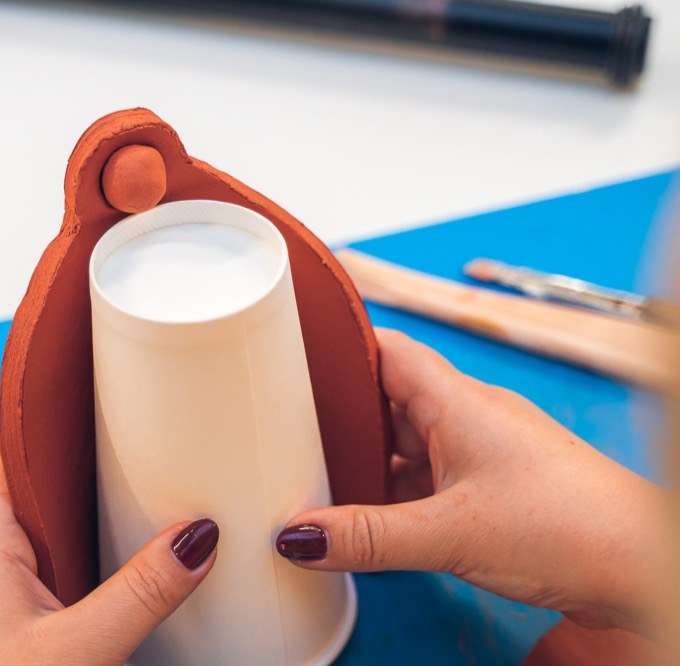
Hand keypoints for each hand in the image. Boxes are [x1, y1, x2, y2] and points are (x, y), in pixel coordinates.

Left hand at [0, 437, 217, 664]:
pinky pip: (59, 576)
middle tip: (124, 427)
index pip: (2, 458)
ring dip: (84, 513)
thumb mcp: (78, 648)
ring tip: (135, 485)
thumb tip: (197, 539)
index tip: (71, 380)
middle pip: (30, 491)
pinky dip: (90, 559)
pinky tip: (123, 564)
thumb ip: (141, 593)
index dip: (33, 415)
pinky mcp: (22, 635)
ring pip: (47, 536)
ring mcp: (4, 603)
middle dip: (75, 461)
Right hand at [276, 329, 665, 632]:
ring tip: (321, 481)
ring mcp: (480, 449)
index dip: (338, 347)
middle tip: (289, 434)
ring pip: (405, 441)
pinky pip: (425, 474)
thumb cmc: (572, 526)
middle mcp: (467, 415)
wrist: (643, 566)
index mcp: (458, 400)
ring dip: (369, 462)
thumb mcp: (449, 533)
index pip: (385, 349)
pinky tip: (370, 515)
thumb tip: (299, 535)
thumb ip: (367, 536)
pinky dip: (395, 490)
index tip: (292, 354)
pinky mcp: (489, 483)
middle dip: (341, 418)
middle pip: (386, 398)